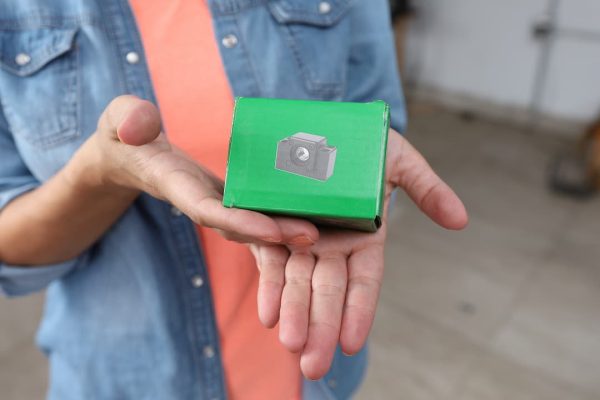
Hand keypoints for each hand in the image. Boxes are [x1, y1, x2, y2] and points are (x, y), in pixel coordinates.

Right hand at [82, 95, 317, 245]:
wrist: (132, 156)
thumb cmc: (125, 134)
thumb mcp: (118, 119)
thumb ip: (126, 119)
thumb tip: (135, 125)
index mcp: (174, 186)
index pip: (207, 211)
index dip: (239, 222)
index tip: (271, 230)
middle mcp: (199, 202)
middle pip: (238, 225)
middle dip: (273, 235)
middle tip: (312, 236)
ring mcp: (215, 203)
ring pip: (251, 225)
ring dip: (283, 232)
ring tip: (322, 231)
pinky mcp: (226, 198)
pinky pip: (254, 213)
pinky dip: (278, 220)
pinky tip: (311, 218)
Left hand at [250, 130, 467, 378]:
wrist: (320, 124)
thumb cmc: (364, 142)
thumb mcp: (400, 160)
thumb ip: (427, 188)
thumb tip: (460, 220)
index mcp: (365, 237)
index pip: (364, 282)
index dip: (358, 312)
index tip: (350, 343)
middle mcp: (335, 245)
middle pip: (329, 293)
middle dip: (321, 328)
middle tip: (313, 366)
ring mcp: (304, 240)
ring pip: (300, 285)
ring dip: (296, 316)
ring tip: (291, 346)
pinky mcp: (275, 231)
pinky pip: (273, 263)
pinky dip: (271, 289)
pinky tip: (268, 315)